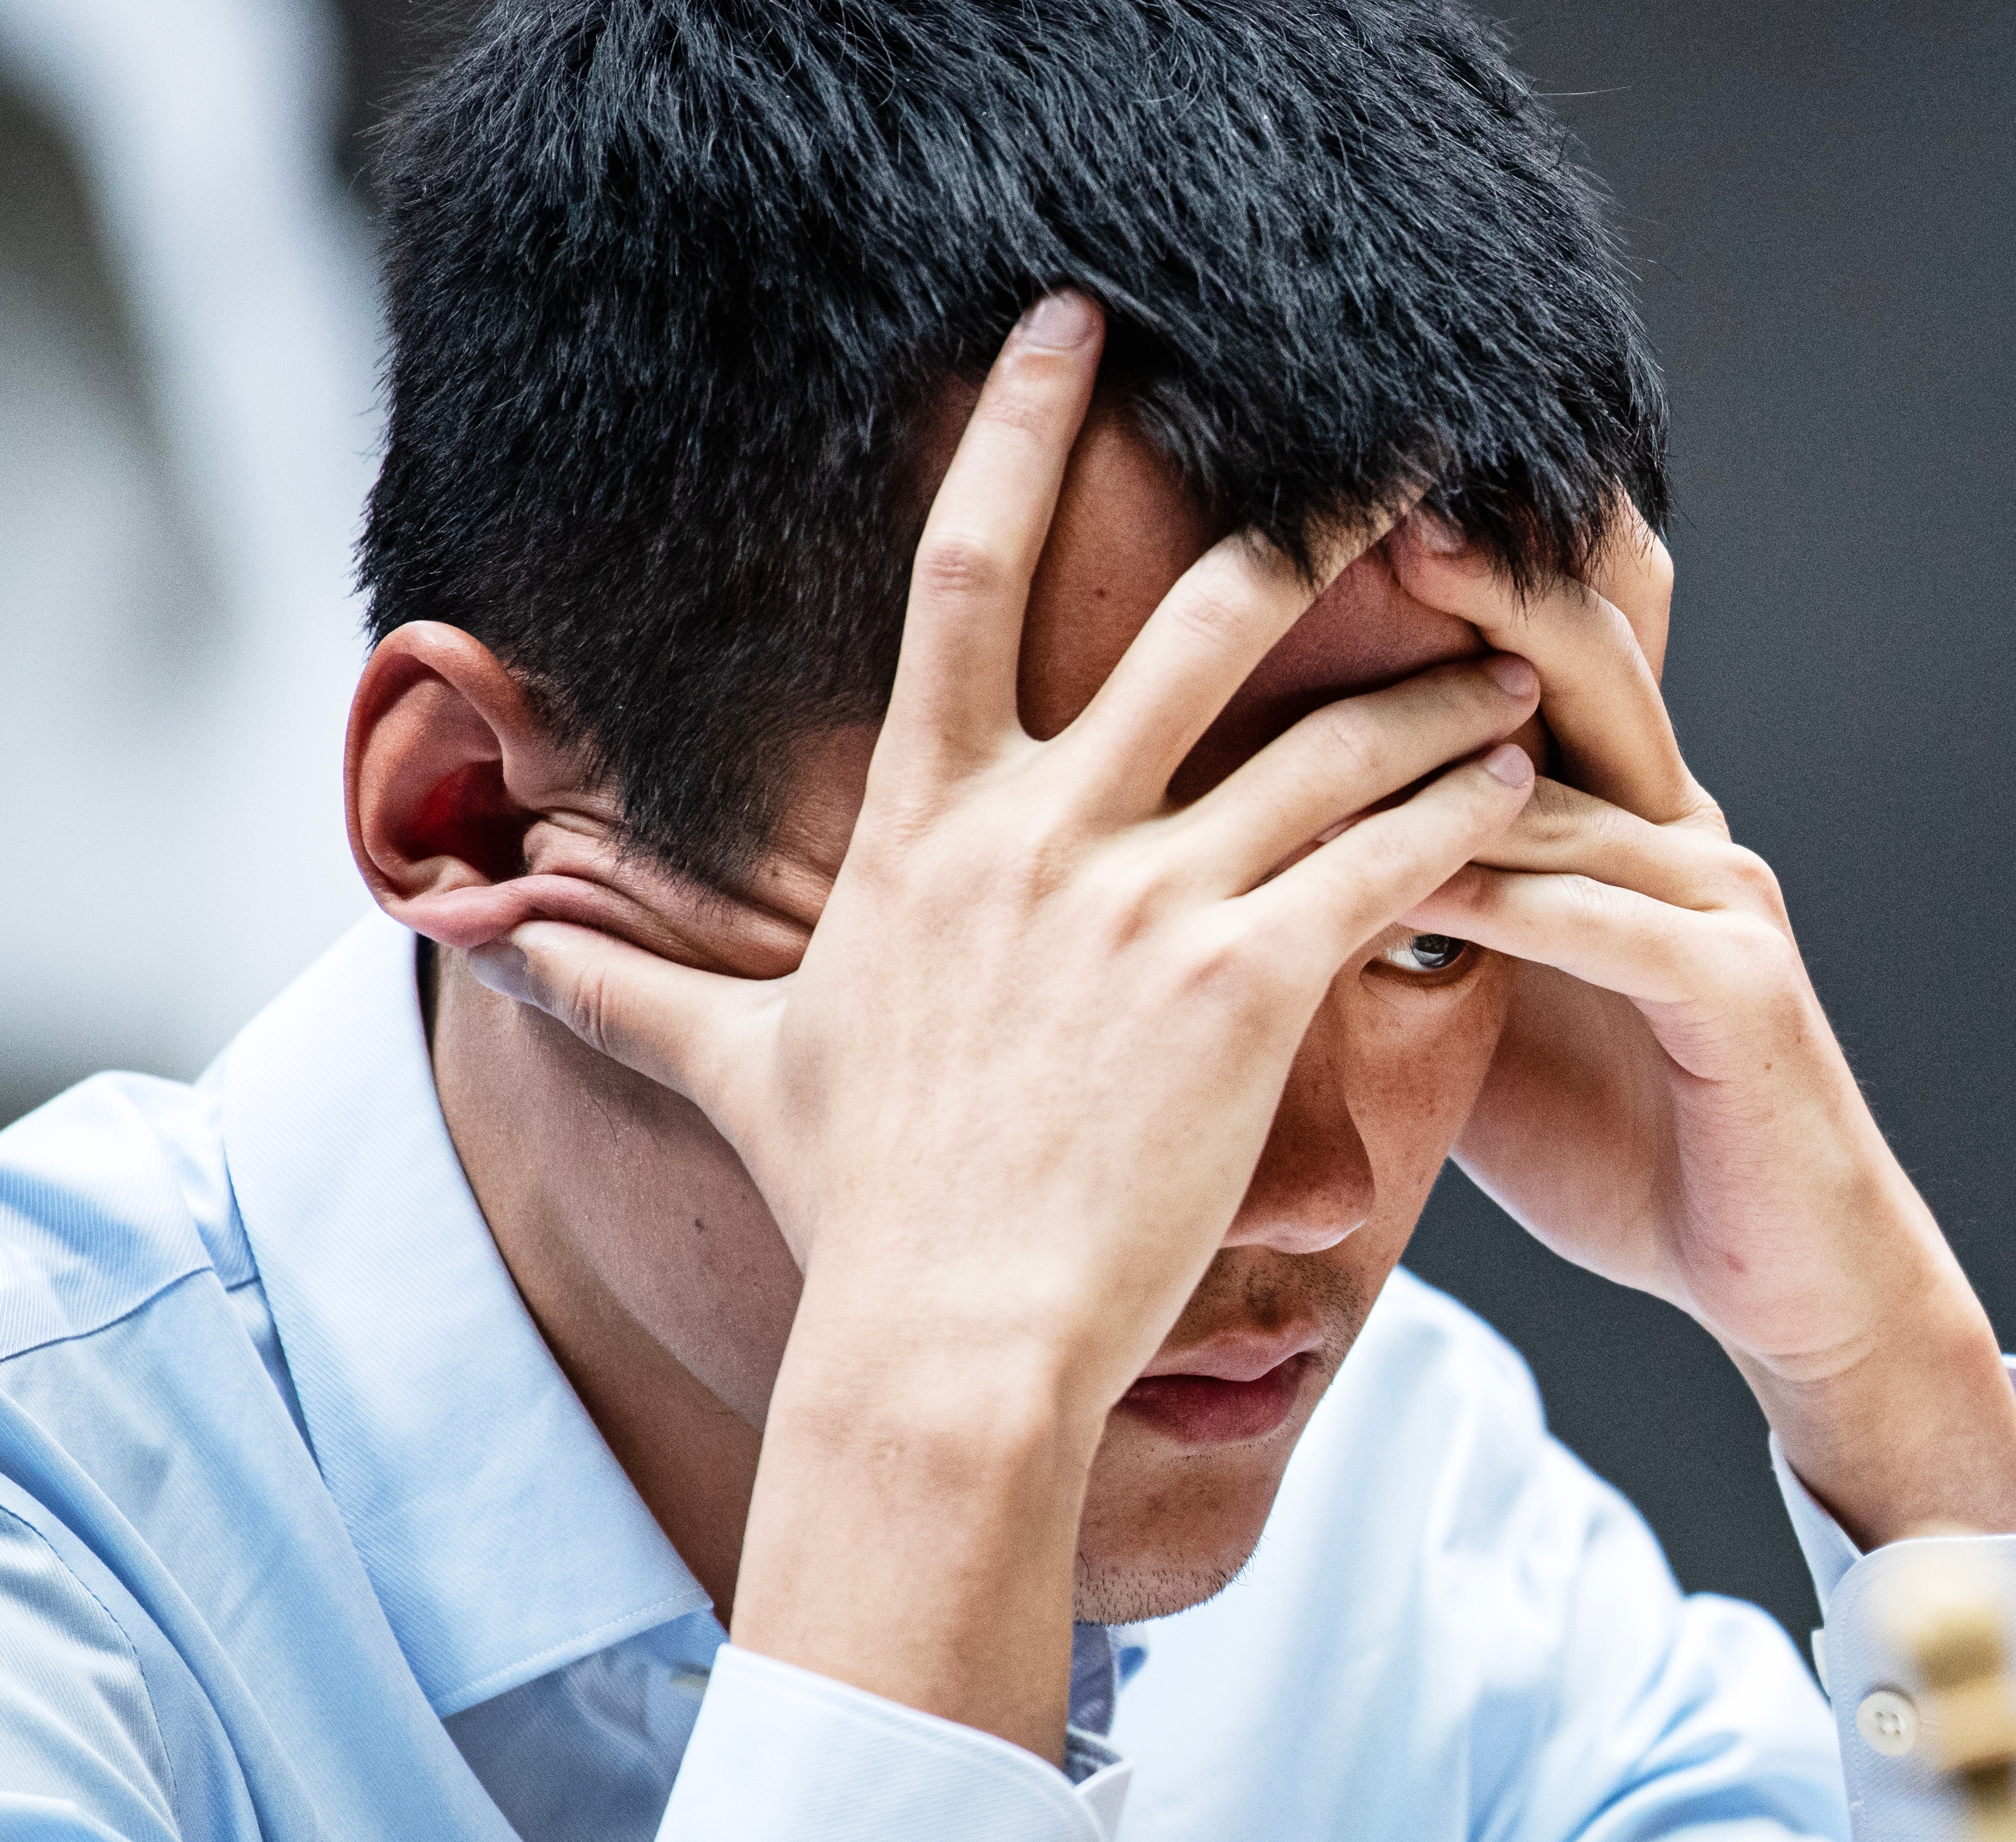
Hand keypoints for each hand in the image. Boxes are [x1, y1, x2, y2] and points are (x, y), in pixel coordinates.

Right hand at [468, 293, 1538, 1748]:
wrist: (943, 1341)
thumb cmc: (854, 1207)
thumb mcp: (730, 1066)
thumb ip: (623, 980)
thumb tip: (490, 941)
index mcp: (928, 824)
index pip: (964, 577)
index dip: (1019, 435)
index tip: (1076, 325)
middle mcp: (1039, 835)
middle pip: (1195, 619)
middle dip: (1309, 521)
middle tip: (1400, 448)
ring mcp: (1146, 905)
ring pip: (1325, 740)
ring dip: (1434, 688)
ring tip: (1523, 655)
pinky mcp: (1242, 988)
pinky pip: (1382, 863)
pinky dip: (1462, 812)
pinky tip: (1525, 778)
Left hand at [1392, 515, 2015, 1543]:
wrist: (1783, 1280)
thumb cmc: (1633, 1154)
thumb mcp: (1495, 1029)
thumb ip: (1416, 942)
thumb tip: (1265, 896)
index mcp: (1623, 831)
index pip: (1538, 677)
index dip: (1460, 590)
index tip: (1332, 523)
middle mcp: (1682, 836)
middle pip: (1578, 676)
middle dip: (1479, 586)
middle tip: (1364, 510)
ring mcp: (1719, 906)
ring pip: (1575, 791)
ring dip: (1454, 737)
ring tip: (1343, 670)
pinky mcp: (1737, 993)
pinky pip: (1606, 922)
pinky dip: (1512, 895)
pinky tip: (1414, 872)